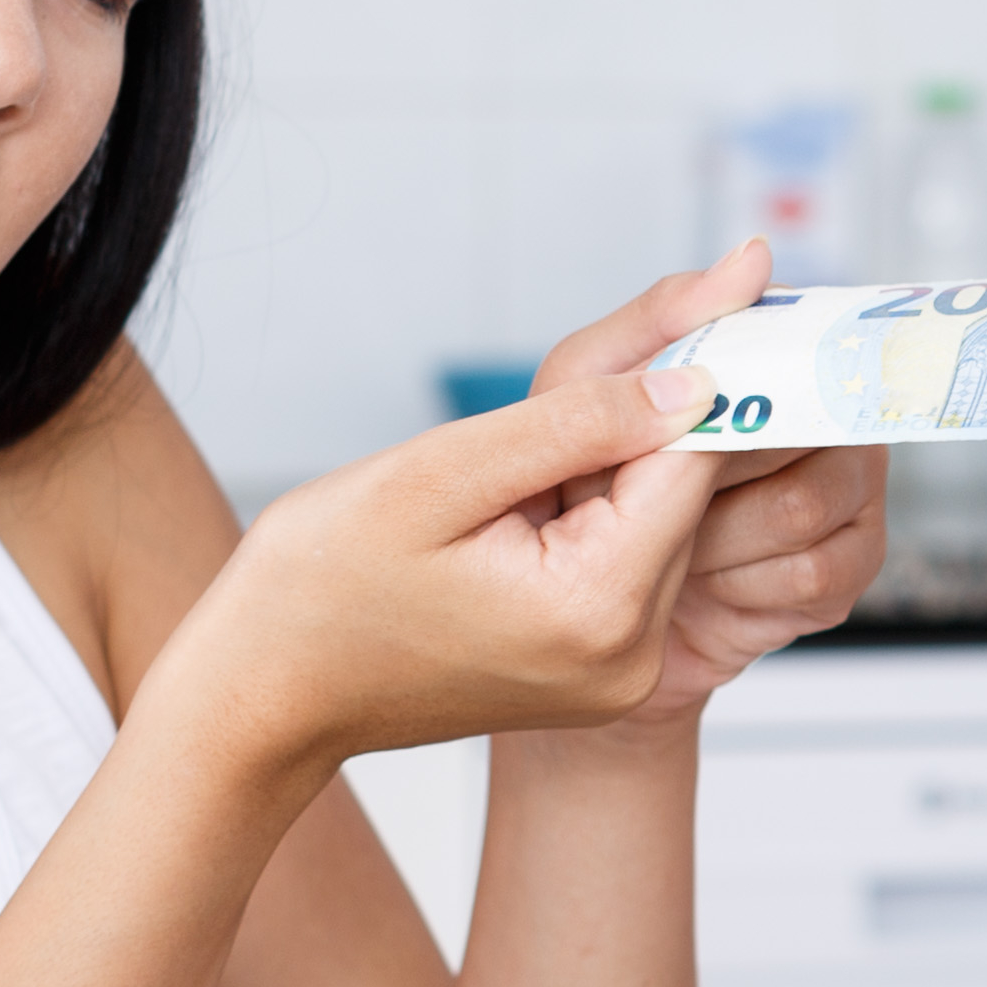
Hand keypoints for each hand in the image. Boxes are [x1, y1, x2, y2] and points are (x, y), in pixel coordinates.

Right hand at [182, 368, 727, 772]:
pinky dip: (596, 508)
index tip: (721, 290)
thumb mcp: (439, 475)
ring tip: (522, 453)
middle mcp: (630, 656)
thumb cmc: (320, 588)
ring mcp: (618, 673)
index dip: (702, 367)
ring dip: (615, 464)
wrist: (265, 696)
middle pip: (685, 494)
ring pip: (659, 524)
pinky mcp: (599, 670)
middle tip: (588, 366)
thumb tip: (694, 381)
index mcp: (597, 608)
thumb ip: (576, 423)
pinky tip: (529, 494)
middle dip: (650, 416)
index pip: (694, 458)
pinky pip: (628, 560)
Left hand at [525, 242, 889, 723]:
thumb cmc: (585, 479)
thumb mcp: (591, 378)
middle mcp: (832, 424)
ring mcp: (849, 502)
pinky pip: (809, 574)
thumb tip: (757, 253)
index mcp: (781, 364)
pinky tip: (703, 585)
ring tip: (671, 544)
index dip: (756, 374)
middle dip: (712, 469)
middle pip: (809, 428)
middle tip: (654, 491)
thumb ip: (666, 315)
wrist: (584, 613)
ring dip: (717, 534)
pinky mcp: (843, 576)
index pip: (805, 344)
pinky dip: (740, 586)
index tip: (697, 411)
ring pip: (805, 504)